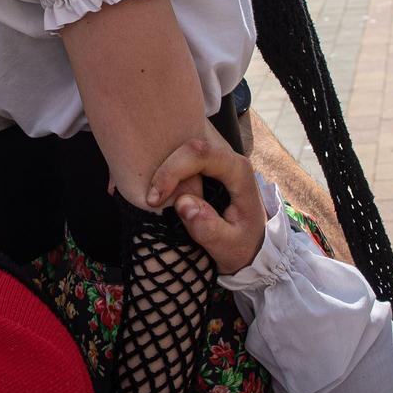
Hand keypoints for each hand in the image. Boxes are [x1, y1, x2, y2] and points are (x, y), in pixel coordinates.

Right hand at [143, 128, 266, 274]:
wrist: (251, 248)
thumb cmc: (242, 247)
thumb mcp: (229, 247)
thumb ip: (209, 228)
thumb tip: (183, 203)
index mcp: (238, 171)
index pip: (201, 154)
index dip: (172, 170)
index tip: (154, 199)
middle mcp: (226, 158)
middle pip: (186, 144)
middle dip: (160, 165)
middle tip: (148, 197)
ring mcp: (214, 160)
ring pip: (179, 145)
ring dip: (157, 164)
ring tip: (141, 190)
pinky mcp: (203, 167)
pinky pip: (178, 156)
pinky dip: (159, 167)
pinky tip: (147, 186)